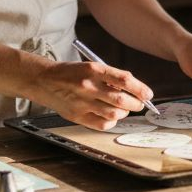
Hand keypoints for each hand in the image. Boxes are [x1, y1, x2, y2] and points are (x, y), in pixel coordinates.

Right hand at [31, 60, 152, 130]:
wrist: (43, 80)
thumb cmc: (71, 73)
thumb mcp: (90, 67)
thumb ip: (110, 78)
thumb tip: (134, 90)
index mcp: (93, 69)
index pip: (124, 80)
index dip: (140, 88)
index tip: (148, 94)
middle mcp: (88, 86)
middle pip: (121, 100)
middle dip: (136, 103)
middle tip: (140, 104)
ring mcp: (82, 103)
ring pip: (114, 113)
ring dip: (125, 113)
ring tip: (125, 109)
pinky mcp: (77, 116)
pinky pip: (102, 123)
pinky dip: (112, 121)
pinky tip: (111, 116)